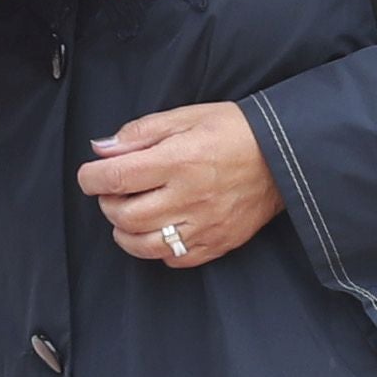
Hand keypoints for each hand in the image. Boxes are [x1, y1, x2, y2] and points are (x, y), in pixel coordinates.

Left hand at [80, 102, 274, 267]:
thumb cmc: (234, 131)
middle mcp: (189, 196)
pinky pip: (174, 260)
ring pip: (144, 245)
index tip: (91, 175)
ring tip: (131, 214)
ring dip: (126, 232)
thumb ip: (141, 133)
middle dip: (108, 204)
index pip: (117, 178)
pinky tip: (161, 229)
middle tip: (115, 192)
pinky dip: (158, 249)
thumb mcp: (186, 116)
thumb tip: (102, 149)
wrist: (285, 155)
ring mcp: (204, 225)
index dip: (92, 179)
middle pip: (125, 216)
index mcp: (179, 160)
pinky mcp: (218, 243)